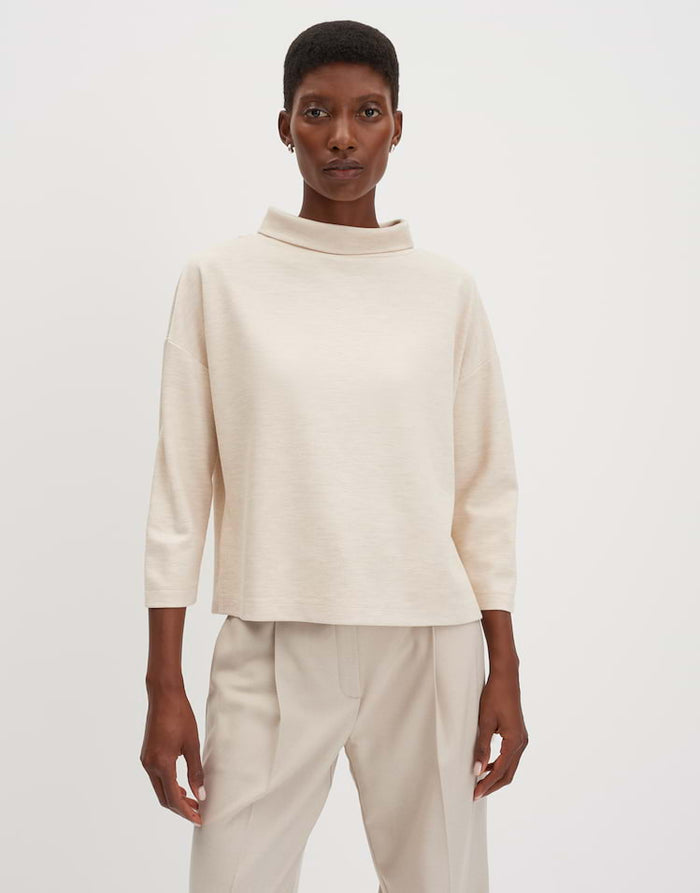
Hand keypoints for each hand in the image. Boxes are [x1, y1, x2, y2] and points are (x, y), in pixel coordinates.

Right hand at [140, 684, 204, 825]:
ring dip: (174, 797)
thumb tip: (201, 794)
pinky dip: (168, 786)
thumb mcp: (192, 744)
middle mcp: (149, 765)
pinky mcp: (146, 755)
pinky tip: (181, 785)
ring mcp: (146, 760)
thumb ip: (196, 771)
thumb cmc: (180, 716)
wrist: (163, 696)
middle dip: (180, 808)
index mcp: (162, 764)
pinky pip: (156, 778)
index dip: (186, 811)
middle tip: (198, 812)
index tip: (199, 819)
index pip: (173, 798)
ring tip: (192, 800)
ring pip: (159, 789)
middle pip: (164, 798)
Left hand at [472, 663, 527, 799]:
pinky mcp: (519, 735)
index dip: (487, 784)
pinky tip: (487, 766)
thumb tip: (477, 771)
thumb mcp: (485, 721)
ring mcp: (522, 739)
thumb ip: (482, 747)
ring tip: (479, 783)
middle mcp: (522, 743)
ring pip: (510, 767)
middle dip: (492, 785)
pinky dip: (500, 765)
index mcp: (514, 741)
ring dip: (496, 776)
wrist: (506, 678)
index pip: (500, 771)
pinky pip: (511, 757)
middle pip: (508, 774)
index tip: (474, 794)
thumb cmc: (494, 696)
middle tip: (476, 794)